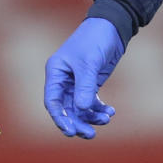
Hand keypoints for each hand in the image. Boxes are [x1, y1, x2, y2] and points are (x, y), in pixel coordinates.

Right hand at [44, 17, 122, 137]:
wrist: (110, 28)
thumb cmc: (94, 40)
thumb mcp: (89, 63)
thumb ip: (84, 86)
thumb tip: (82, 110)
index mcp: (56, 71)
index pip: (52, 101)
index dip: (59, 118)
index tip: (71, 131)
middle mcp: (63, 79)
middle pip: (66, 109)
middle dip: (78, 122)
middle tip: (91, 134)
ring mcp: (76, 83)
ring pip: (80, 109)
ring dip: (91, 118)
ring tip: (106, 119)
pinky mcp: (89, 84)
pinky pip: (91, 104)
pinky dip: (100, 110)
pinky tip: (110, 111)